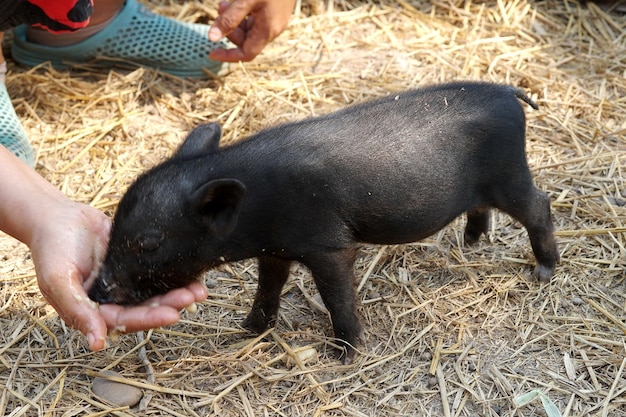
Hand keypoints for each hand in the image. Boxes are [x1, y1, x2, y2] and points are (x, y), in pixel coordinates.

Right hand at [30, 200, 207, 350]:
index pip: (125, 321)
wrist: (57, 216)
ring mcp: (126, 281)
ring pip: (155, 292)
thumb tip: (97, 343)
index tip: (172, 315)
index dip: (149, 318)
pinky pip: (157, 270)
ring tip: (200, 290)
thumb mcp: (57, 280)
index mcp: (94, 310)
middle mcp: (113, 299)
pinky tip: (193, 272)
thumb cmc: (51, 248)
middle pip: (146, 308)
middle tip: (193, 298)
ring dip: (177, 293)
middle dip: (170, 305)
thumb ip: (77, 310)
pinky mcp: (135, 263)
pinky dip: (174, 273)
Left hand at [208, 0, 294, 61]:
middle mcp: (273, 30)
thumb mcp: (246, 0)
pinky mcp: (275, 13)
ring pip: (250, 30)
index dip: (228, 56)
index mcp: (267, 31)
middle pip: (246, 41)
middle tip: (220, 8)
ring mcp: (275, 22)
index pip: (246, 54)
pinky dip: (244, 14)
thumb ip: (229, 19)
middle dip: (230, 29)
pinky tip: (239, 2)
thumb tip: (212, 37)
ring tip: (224, 3)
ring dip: (234, 20)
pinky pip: (256, 21)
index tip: (211, 52)